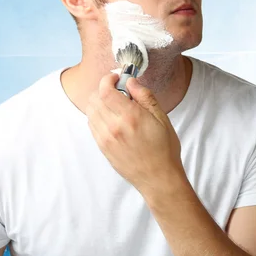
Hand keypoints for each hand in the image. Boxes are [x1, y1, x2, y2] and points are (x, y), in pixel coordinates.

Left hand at [86, 73, 183, 197]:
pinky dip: (98, 116)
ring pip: (90, 111)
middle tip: (117, 90)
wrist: (158, 178)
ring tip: (115, 105)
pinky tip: (112, 119)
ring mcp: (105, 138)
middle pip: (94, 99)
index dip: (108, 79)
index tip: (116, 77)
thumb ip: (145, 97)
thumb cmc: (164, 149)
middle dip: (104, 89)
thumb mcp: (162, 118)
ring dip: (99, 102)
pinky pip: (92, 125)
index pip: (106, 90)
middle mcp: (113, 127)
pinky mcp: (102, 148)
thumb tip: (131, 81)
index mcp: (130, 116)